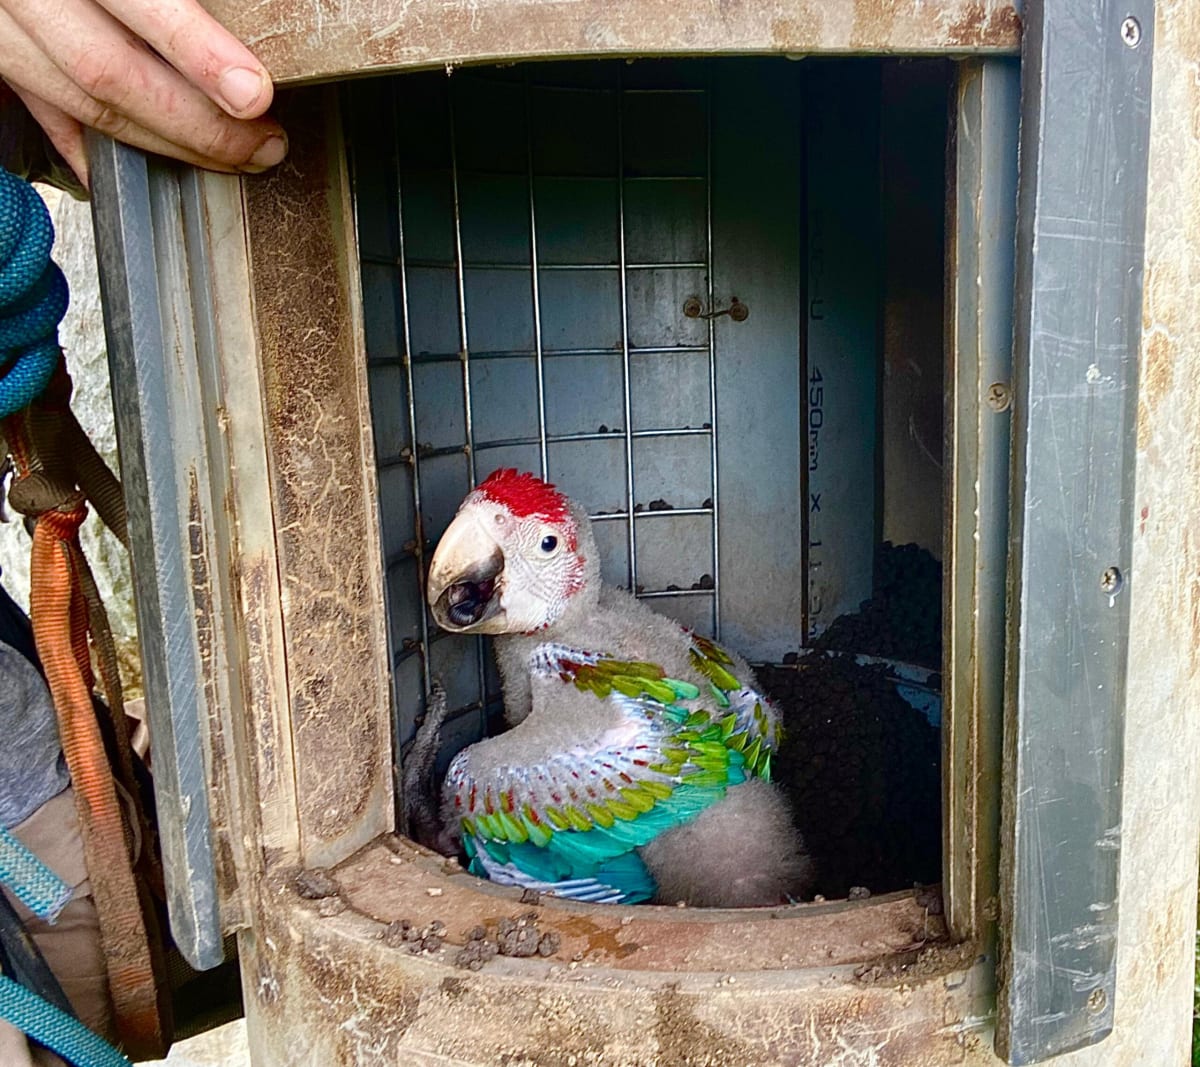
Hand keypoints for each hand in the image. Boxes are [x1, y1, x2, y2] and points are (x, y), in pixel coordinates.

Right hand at [0, 0, 286, 188]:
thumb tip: (231, 45)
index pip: (138, 2)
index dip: (199, 52)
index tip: (254, 92)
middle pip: (109, 70)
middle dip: (197, 123)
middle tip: (261, 144)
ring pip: (84, 101)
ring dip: (164, 142)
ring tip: (229, 156)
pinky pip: (44, 109)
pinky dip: (94, 144)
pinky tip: (147, 164)